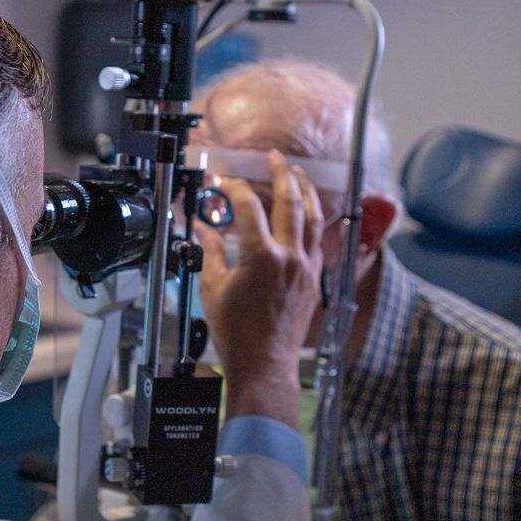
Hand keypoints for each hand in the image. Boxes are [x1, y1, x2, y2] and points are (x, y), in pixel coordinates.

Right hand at [196, 150, 323, 426]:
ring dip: (305, 191)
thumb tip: (202, 230)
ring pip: (313, 217)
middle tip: (274, 157)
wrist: (264, 362)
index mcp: (261, 257)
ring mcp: (306, 267)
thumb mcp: (212, 289)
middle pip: (290, 201)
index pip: (249, 208)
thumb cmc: (236, 333)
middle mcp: (290, 257)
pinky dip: (314, 220)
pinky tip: (309, 212)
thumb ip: (211, 252)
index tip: (225, 181)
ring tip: (298, 174)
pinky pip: (318, 240)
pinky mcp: (314, 279)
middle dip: (281, 174)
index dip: (235, 189)